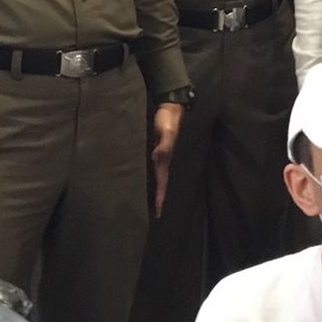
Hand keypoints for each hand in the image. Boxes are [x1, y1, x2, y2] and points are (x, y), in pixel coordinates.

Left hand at [150, 103, 182, 217]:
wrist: (171, 107)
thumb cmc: (168, 118)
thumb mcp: (166, 129)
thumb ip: (163, 143)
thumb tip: (156, 156)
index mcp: (165, 158)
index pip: (163, 181)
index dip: (161, 196)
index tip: (159, 211)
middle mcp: (163, 159)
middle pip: (161, 183)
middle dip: (159, 198)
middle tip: (156, 214)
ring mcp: (161, 154)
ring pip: (158, 177)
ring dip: (157, 190)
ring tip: (154, 204)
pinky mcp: (158, 149)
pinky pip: (155, 167)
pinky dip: (154, 177)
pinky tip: (150, 181)